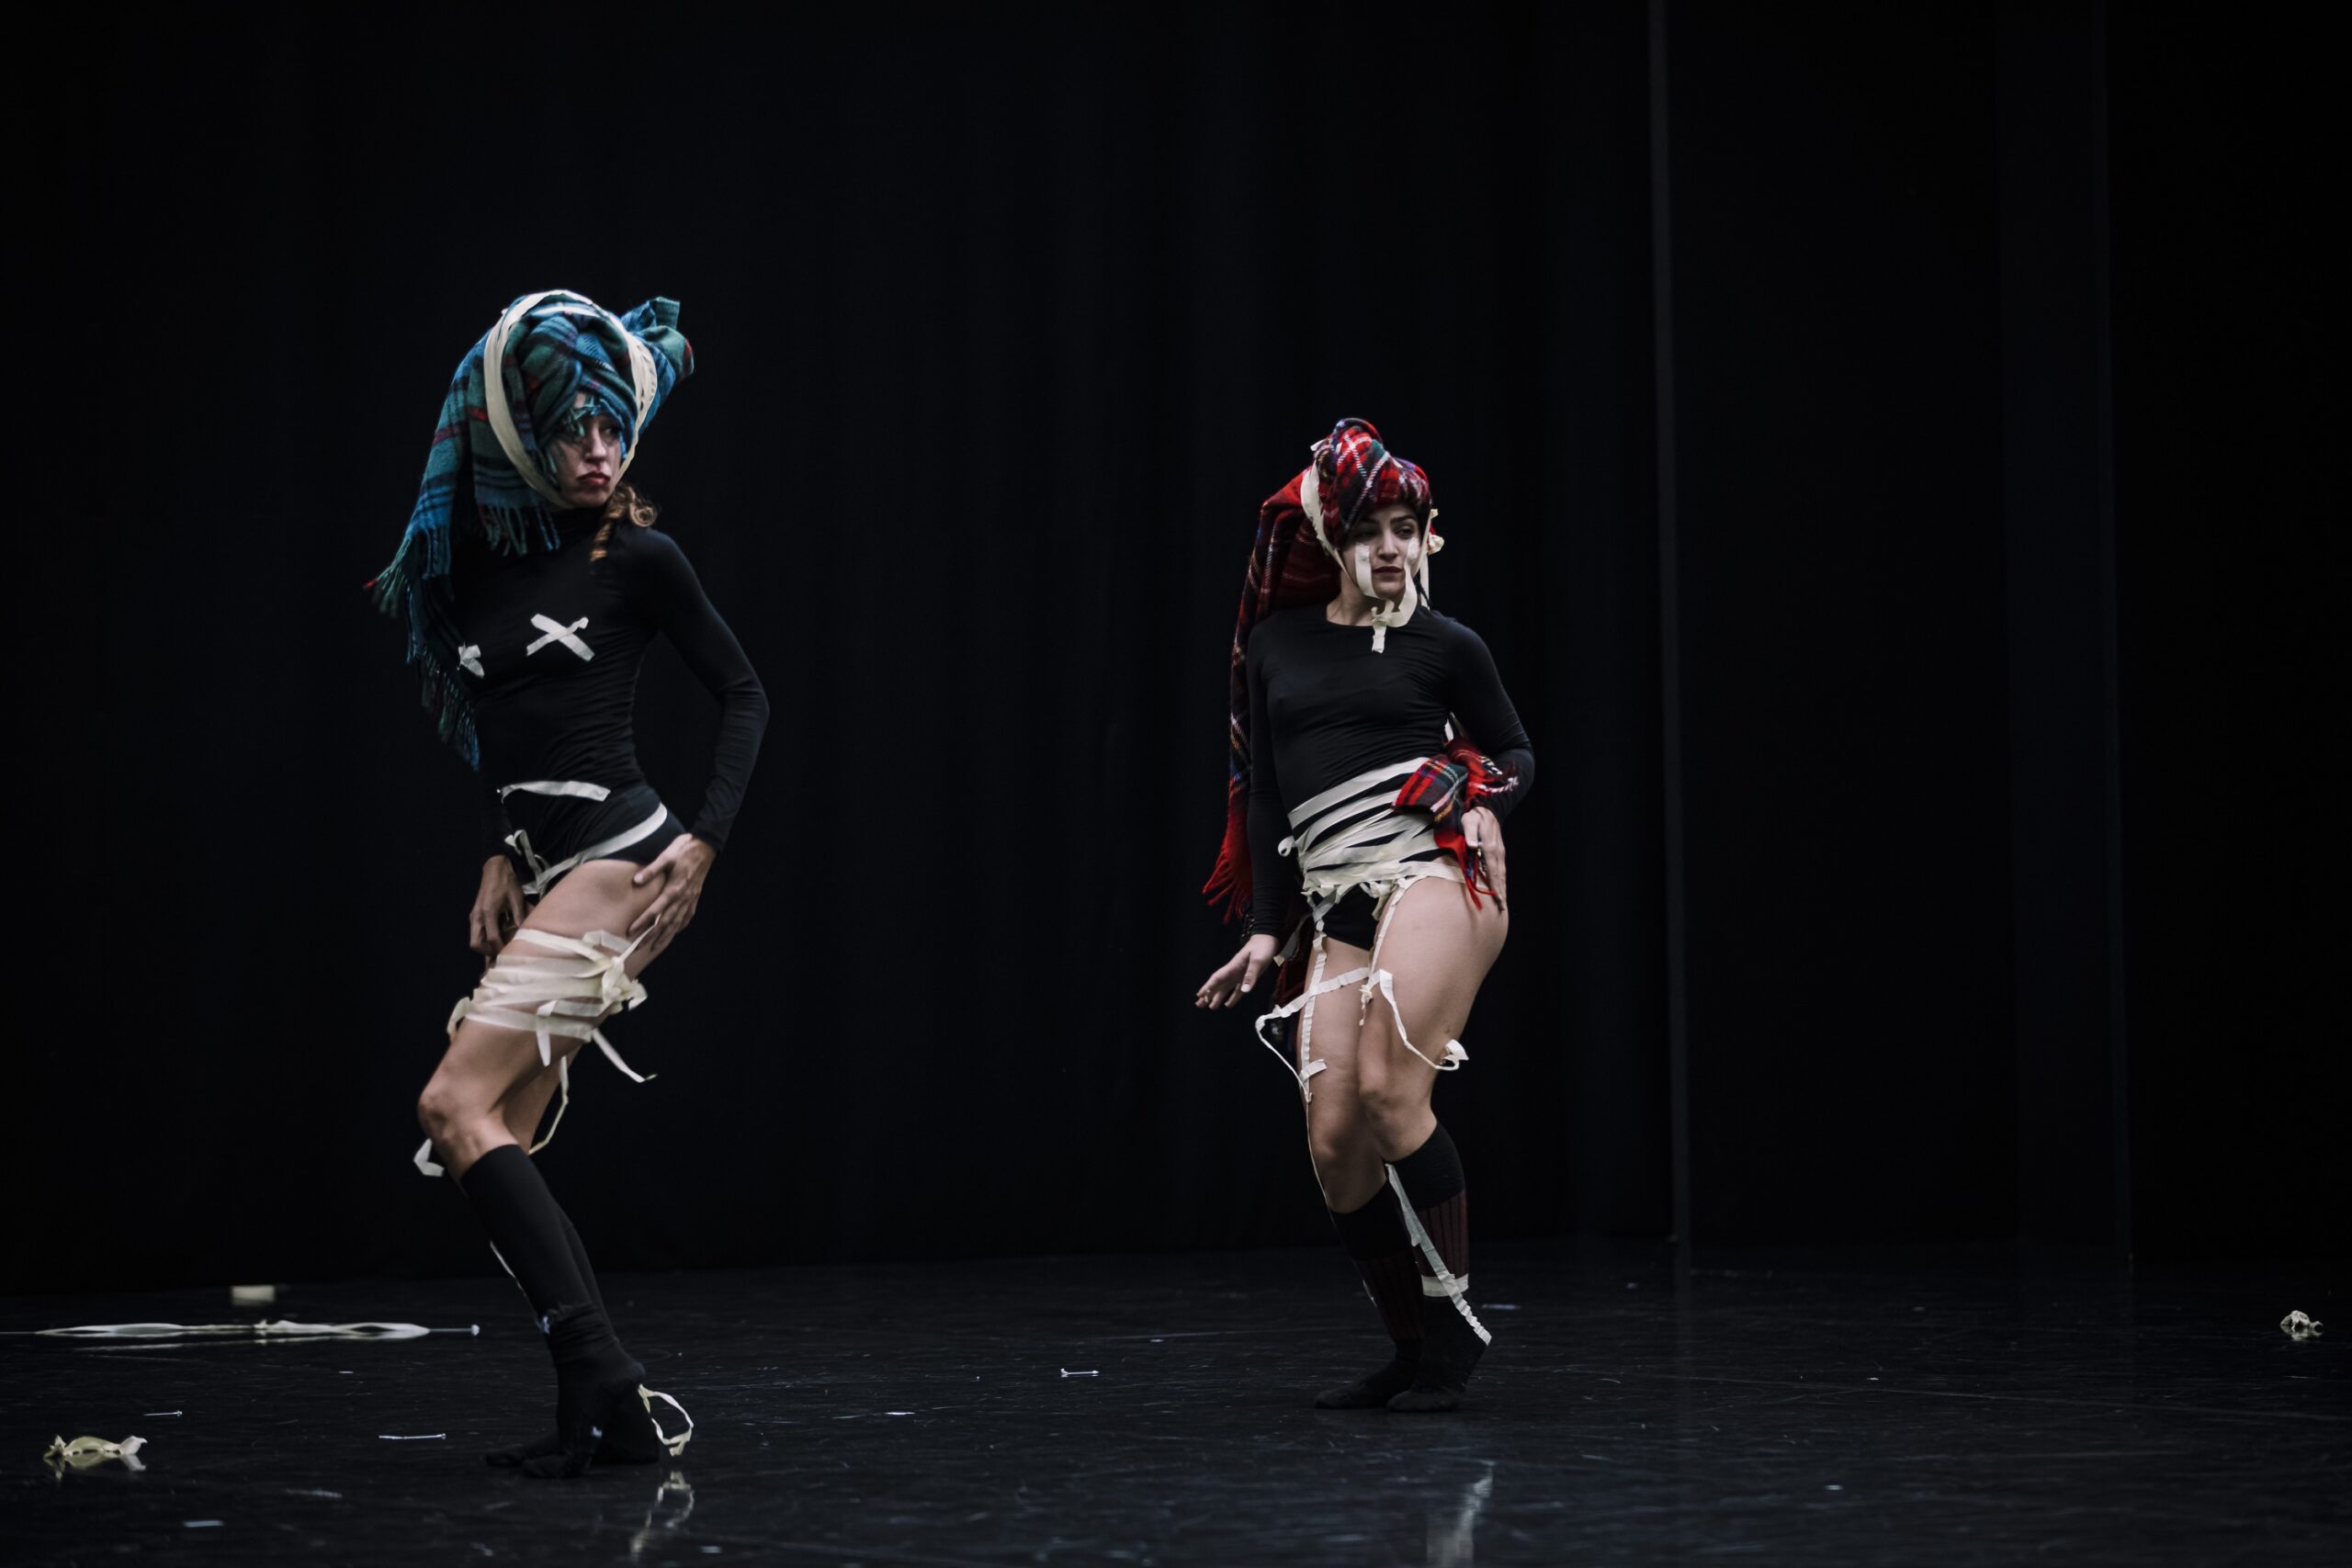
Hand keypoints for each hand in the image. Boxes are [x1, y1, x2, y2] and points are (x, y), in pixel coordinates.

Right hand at [468, 856, 525, 956]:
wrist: (495, 869)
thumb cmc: (507, 882)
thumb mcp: (517, 899)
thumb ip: (519, 917)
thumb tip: (524, 934)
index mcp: (487, 912)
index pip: (492, 938)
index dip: (502, 948)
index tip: (512, 953)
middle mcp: (477, 916)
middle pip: (475, 944)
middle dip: (488, 952)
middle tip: (503, 952)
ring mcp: (474, 916)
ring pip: (474, 940)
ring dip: (486, 946)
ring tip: (502, 947)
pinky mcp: (475, 915)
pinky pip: (477, 933)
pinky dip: (485, 940)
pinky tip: (498, 939)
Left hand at [628, 833, 715, 952]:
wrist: (705, 847)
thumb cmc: (684, 850)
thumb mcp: (666, 856)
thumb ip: (652, 870)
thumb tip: (636, 881)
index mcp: (674, 888)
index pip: (655, 910)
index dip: (643, 922)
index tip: (631, 931)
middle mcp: (682, 897)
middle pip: (665, 921)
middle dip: (652, 935)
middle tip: (639, 946)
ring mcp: (690, 898)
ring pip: (677, 922)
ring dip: (666, 935)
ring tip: (656, 946)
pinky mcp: (695, 897)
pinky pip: (688, 915)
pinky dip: (681, 925)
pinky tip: (676, 931)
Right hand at [1197, 934, 1280, 1009]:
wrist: (1268, 938)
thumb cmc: (1263, 947)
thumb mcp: (1258, 960)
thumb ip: (1251, 975)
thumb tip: (1244, 991)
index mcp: (1234, 966)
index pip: (1218, 978)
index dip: (1209, 987)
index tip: (1201, 995)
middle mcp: (1234, 971)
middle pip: (1218, 984)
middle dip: (1208, 994)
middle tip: (1198, 1004)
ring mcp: (1240, 974)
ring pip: (1225, 987)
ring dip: (1217, 997)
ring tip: (1210, 1007)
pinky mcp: (1247, 976)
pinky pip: (1237, 989)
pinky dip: (1232, 997)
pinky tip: (1228, 1004)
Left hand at [1464, 806, 1507, 909]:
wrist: (1486, 808)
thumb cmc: (1474, 816)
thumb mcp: (1469, 821)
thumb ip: (1471, 833)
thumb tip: (1473, 846)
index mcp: (1490, 848)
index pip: (1493, 872)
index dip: (1495, 887)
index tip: (1498, 900)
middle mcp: (1498, 853)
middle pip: (1500, 877)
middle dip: (1501, 893)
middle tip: (1502, 909)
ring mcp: (1500, 852)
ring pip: (1502, 874)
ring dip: (1503, 888)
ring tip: (1503, 903)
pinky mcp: (1499, 851)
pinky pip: (1501, 869)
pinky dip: (1501, 880)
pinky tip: (1500, 887)